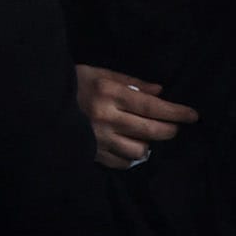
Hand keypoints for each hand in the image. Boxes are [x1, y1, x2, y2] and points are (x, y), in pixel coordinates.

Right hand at [74, 65, 198, 168]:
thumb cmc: (74, 82)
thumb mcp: (100, 73)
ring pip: (138, 150)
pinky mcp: (93, 152)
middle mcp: (107, 117)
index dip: (175, 112)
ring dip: (148, 144)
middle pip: (150, 130)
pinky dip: (131, 157)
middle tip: (175, 127)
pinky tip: (131, 148)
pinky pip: (122, 162)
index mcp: (109, 93)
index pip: (151, 106)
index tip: (193, 115)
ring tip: (147, 137)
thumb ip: (130, 81)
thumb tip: (160, 92)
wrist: (41, 100)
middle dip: (169, 130)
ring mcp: (99, 138)